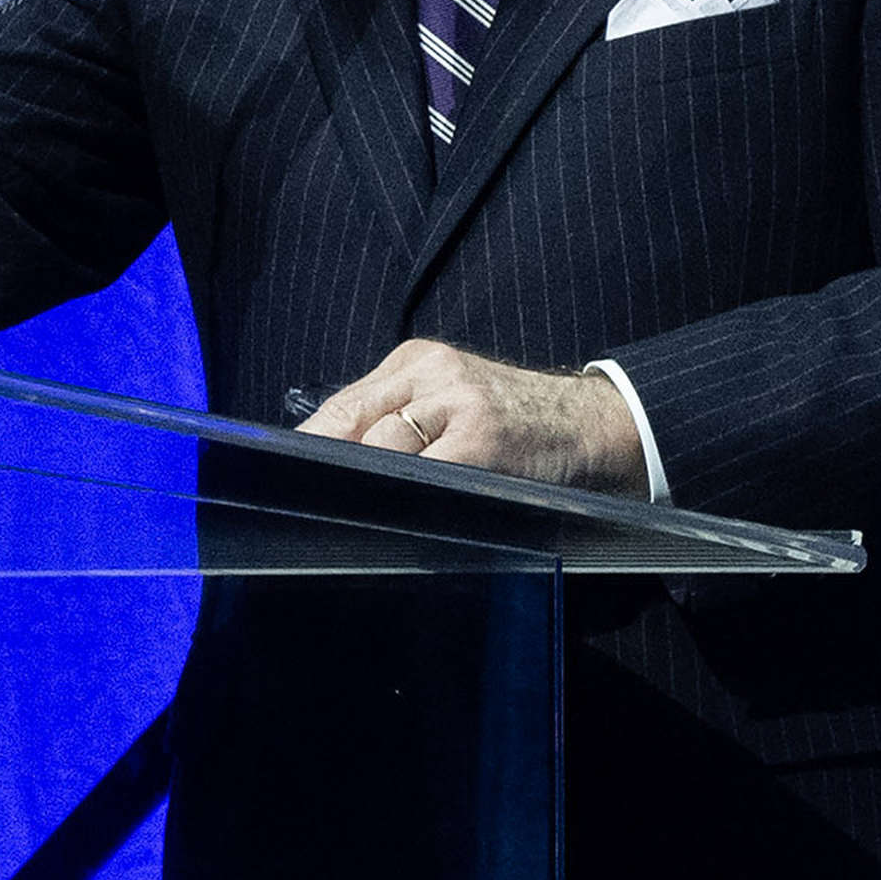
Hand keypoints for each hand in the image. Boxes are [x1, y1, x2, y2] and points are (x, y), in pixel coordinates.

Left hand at [305, 339, 655, 497]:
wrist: (596, 426)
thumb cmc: (518, 425)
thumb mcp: (453, 400)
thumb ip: (397, 420)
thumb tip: (328, 463)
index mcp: (417, 361)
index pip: (340, 406)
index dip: (309, 449)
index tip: (284, 481)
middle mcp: (432, 373)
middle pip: (349, 425)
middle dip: (328, 470)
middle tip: (308, 508)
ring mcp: (457, 403)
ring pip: (380, 450)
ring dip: (364, 487)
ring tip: (352, 518)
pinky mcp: (481, 439)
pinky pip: (420, 474)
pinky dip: (404, 497)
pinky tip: (399, 517)